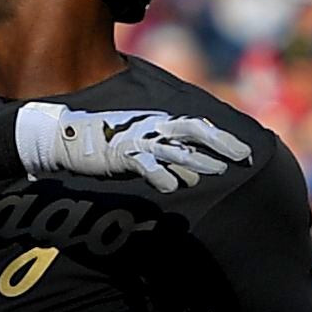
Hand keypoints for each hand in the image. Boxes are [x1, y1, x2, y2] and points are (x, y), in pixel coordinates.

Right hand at [13, 102, 249, 192]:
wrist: (66, 137)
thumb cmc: (105, 145)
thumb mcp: (141, 152)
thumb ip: (167, 161)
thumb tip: (192, 179)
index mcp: (159, 124)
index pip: (198, 127)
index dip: (223, 138)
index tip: (245, 152)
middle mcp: (152, 128)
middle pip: (194, 130)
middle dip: (221, 143)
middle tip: (244, 157)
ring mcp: (137, 140)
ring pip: (174, 148)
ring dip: (196, 160)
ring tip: (217, 172)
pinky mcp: (120, 154)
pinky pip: (144, 164)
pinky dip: (160, 175)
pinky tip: (173, 187)